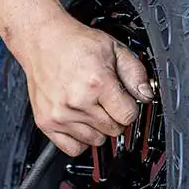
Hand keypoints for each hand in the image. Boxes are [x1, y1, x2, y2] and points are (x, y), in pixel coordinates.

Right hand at [10, 14, 153, 156]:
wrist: (42, 39)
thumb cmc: (75, 44)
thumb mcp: (113, 48)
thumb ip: (135, 72)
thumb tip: (146, 95)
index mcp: (97, 82)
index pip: (129, 116)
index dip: (129, 107)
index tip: (121, 98)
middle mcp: (78, 101)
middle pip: (114, 130)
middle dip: (114, 116)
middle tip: (103, 98)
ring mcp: (60, 114)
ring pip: (96, 141)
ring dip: (97, 127)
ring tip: (88, 105)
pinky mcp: (46, 122)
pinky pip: (73, 148)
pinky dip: (79, 139)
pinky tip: (78, 120)